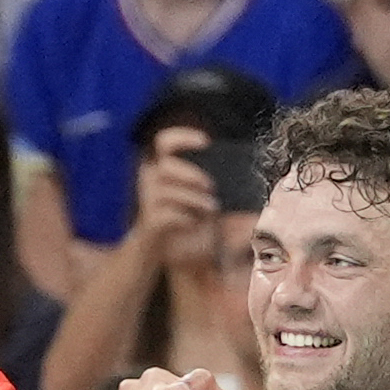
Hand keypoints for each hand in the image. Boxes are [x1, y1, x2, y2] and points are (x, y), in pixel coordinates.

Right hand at [131, 128, 218, 254]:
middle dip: (191, 174)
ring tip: (211, 208)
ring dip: (194, 199)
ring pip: (168, 191)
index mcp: (161, 167)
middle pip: (166, 166)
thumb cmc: (183, 219)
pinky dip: (185, 219)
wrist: (159, 251)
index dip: (182, 137)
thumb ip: (213, 188)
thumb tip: (241, 183)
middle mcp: (150, 180)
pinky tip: (194, 224)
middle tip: (211, 186)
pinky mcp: (150, 222)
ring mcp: (148, 201)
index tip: (206, 142)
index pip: (164, 142)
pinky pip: (167, 215)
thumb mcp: (199, 199)